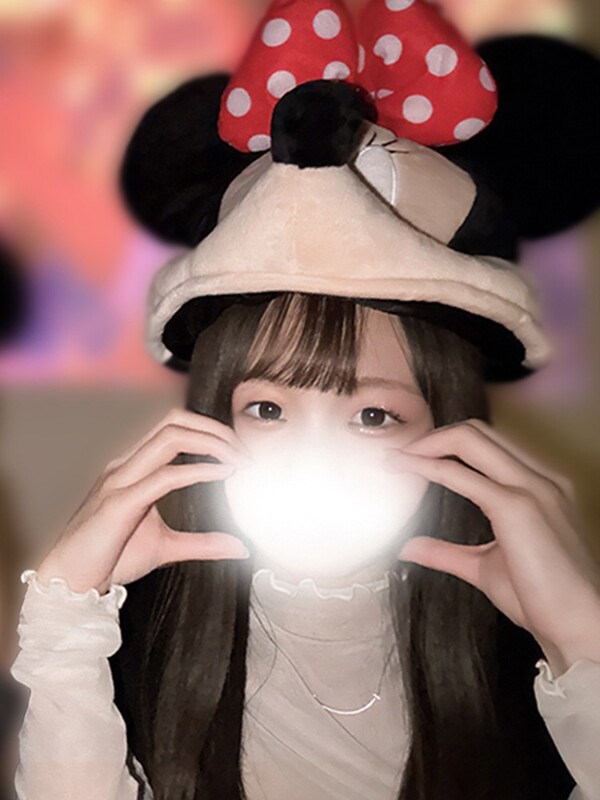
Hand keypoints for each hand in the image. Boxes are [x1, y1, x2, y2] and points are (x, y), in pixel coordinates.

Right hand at [36, 408, 251, 595]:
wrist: (70, 584)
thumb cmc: (109, 560)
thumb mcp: (166, 547)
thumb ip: (202, 543)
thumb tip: (239, 547)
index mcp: (133, 468)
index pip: (174, 428)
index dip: (209, 430)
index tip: (239, 451)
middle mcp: (125, 465)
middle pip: (174, 422)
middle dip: (214, 429)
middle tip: (245, 451)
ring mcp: (120, 480)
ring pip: (170, 436)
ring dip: (212, 442)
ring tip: (238, 459)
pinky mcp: (119, 502)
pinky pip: (165, 476)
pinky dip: (199, 470)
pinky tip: (223, 474)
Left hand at [385, 418, 599, 673]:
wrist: (581, 627)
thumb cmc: (544, 601)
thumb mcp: (486, 567)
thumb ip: (448, 553)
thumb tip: (409, 547)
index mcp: (540, 487)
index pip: (489, 445)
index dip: (448, 443)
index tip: (415, 455)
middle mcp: (539, 478)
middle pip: (477, 430)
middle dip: (434, 435)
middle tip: (402, 452)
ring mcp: (532, 488)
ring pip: (471, 437)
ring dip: (428, 442)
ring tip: (399, 457)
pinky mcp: (517, 506)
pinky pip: (461, 474)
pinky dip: (428, 466)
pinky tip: (406, 469)